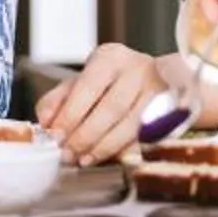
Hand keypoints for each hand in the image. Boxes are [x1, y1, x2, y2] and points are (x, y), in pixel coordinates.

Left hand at [33, 43, 168, 164]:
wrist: (157, 82)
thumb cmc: (112, 85)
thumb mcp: (81, 83)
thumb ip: (58, 100)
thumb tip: (45, 121)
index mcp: (110, 57)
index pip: (88, 86)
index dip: (71, 113)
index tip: (56, 135)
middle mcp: (137, 69)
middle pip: (111, 107)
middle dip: (86, 135)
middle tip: (68, 153)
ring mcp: (159, 90)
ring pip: (131, 125)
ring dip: (104, 147)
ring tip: (84, 159)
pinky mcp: (172, 112)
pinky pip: (147, 136)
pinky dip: (126, 150)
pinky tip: (109, 157)